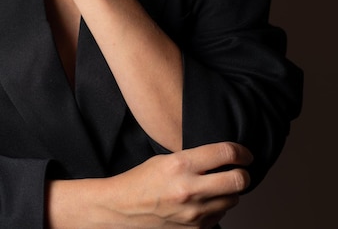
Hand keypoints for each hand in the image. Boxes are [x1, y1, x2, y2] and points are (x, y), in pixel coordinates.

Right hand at [47, 142, 252, 228]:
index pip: (226, 154)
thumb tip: (223, 158)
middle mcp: (189, 189)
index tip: (244, 154)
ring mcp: (194, 212)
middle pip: (238, 180)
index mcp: (180, 165)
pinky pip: (220, 216)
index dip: (242, 152)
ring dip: (229, 192)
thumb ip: (194, 159)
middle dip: (243, 174)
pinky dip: (216, 208)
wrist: (123, 208)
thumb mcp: (165, 159)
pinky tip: (202, 202)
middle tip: (240, 171)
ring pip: (233, 200)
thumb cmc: (141, 181)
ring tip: (214, 187)